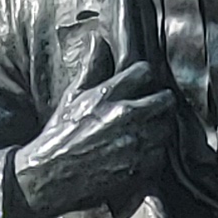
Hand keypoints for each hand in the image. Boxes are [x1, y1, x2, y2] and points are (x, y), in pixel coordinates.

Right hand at [11, 50, 175, 217]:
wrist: (50, 177)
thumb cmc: (60, 136)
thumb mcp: (72, 97)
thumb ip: (91, 68)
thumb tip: (97, 39)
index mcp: (108, 95)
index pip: (145, 72)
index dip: (144, 77)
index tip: (142, 84)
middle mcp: (126, 116)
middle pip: (166, 99)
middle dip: (160, 102)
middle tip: (152, 108)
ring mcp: (136, 144)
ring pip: (167, 127)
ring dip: (159, 128)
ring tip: (144, 132)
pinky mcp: (141, 169)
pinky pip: (161, 155)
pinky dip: (154, 154)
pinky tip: (139, 153)